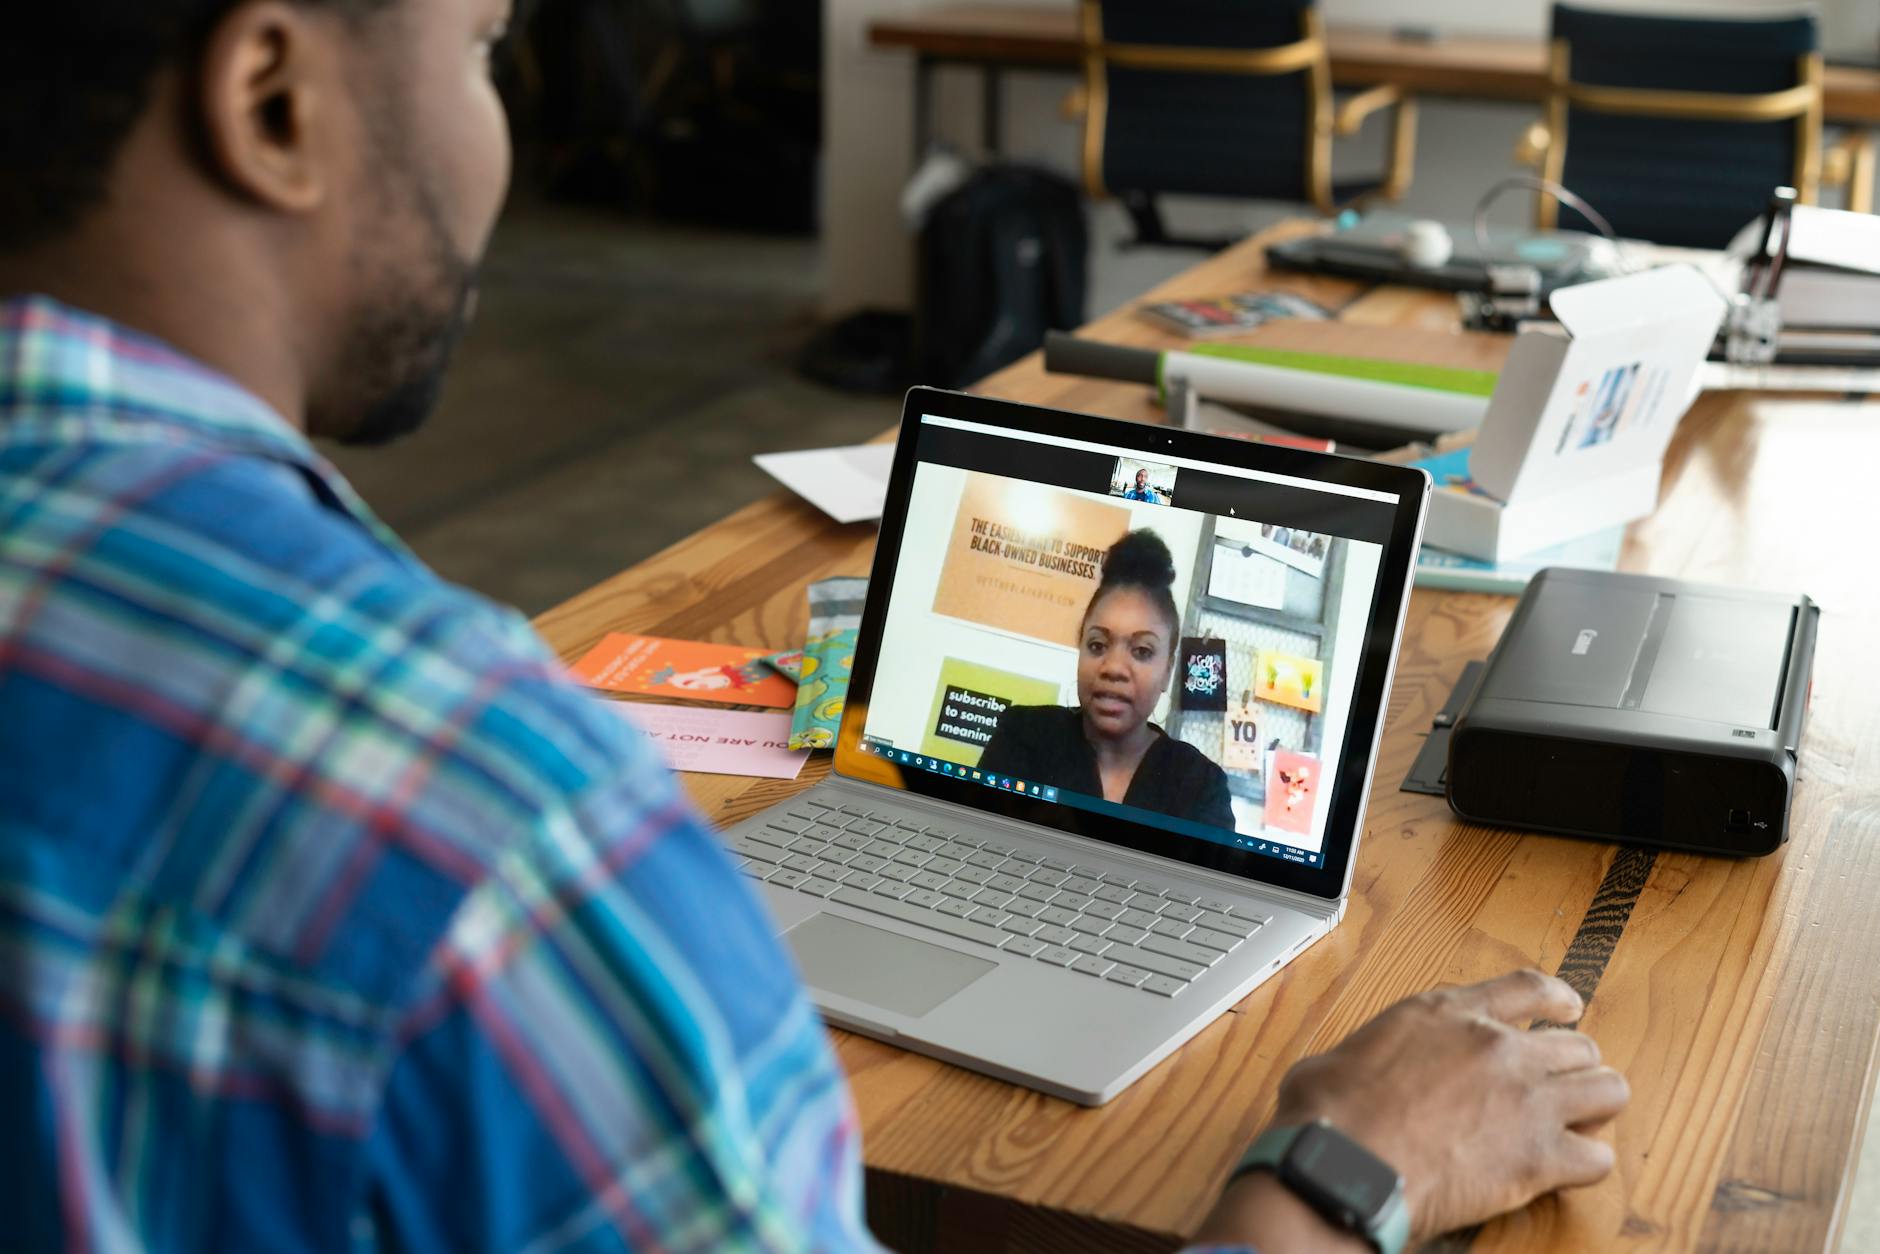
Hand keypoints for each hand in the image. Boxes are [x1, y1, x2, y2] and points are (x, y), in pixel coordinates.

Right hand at [1194, 969, 1628, 1247]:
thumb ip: (1374, 1056)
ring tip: (1581, 1123)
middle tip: (1562, 1086)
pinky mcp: (1539, 1157)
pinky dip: (1587, 1164)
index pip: (1525, 988)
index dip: (1557, 998)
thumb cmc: (1331, 1114)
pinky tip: (1569, 1170)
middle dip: (1573, 1066)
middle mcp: (1497, 1047)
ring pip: (1606, 1091)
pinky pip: (1598, 1158)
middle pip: (1577, 1044)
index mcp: (1446, 1014)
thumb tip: (1354, 1075)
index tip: (1569, 1009)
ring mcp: (1526, 1100)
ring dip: (1594, 1107)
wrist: (1345, 1162)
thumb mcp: (1344, 1056)